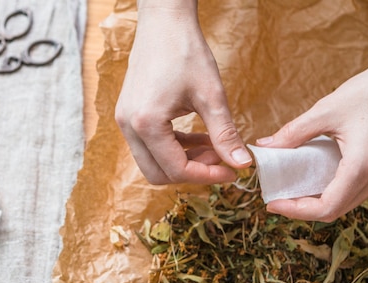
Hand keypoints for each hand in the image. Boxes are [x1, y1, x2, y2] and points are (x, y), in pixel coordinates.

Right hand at [115, 0, 251, 184]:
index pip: (176, 169)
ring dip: (183, 162)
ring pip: (152, 163)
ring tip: (213, 147)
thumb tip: (242, 163)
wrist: (163, 22)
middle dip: (191, 173)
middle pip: (157, 174)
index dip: (206, 175)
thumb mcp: (211, 95)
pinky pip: (149, 146)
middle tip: (220, 161)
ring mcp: (125, 121)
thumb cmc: (185, 51)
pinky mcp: (129, 115)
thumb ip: (225, 134)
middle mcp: (129, 126)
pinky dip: (173, 149)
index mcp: (146, 123)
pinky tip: (198, 137)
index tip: (231, 172)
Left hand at [255, 60, 367, 221]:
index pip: (326, 208)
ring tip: (293, 192)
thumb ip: (294, 132)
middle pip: (335, 211)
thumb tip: (266, 146)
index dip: (296, 211)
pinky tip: (314, 181)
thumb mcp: (325, 111)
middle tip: (278, 199)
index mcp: (361, 167)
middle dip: (303, 209)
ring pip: (346, 204)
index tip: (274, 203)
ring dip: (318, 202)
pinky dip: (333, 192)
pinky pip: (356, 192)